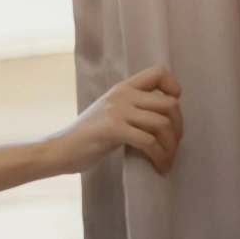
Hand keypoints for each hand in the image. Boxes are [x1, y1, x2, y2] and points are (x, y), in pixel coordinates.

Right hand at [47, 65, 183, 174]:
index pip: (159, 72)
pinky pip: (149, 141)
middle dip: (178, 129)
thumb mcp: (111, 113)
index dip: (173, 90)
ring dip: (171, 147)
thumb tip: (166, 117)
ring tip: (166, 160)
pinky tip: (158, 166)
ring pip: (163, 124)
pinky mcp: (113, 129)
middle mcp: (122, 95)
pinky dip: (159, 156)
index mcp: (122, 88)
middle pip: (170, 104)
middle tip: (172, 147)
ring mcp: (117, 110)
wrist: (60, 150)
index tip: (170, 113)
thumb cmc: (88, 137)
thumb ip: (134, 107)